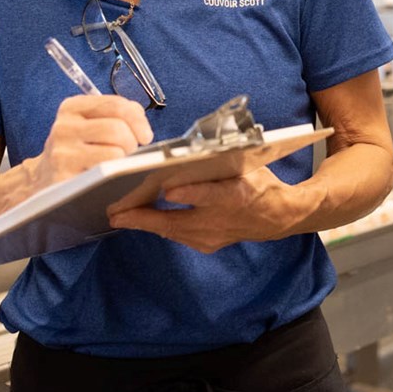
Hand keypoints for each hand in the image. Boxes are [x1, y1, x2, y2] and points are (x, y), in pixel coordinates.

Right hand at [30, 95, 153, 189]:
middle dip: (132, 143)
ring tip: (119, 165)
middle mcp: (64, 127)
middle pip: (116, 129)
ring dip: (124, 161)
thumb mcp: (89, 123)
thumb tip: (141, 124)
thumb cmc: (76, 149)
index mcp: (73, 107)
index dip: (139, 120)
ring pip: (113, 153)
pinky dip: (114, 176)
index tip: (145, 135)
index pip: (116, 105)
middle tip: (131, 153)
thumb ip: (116, 115)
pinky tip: (110, 178)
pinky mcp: (64, 178)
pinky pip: (103, 176)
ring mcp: (62, 153)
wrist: (44, 179)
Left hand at [107, 165, 308, 252]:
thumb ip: (224, 158)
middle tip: (115, 212)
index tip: (167, 188)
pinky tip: (137, 218)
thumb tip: (194, 147)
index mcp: (236, 195)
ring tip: (117, 214)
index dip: (189, 193)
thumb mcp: (250, 163)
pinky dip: (156, 226)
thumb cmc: (259, 182)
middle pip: (178, 220)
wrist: (277, 217)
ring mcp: (213, 237)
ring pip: (171, 231)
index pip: (210, 195)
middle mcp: (221, 220)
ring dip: (143, 223)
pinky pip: (176, 235)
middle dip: (144, 217)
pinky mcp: (206, 245)